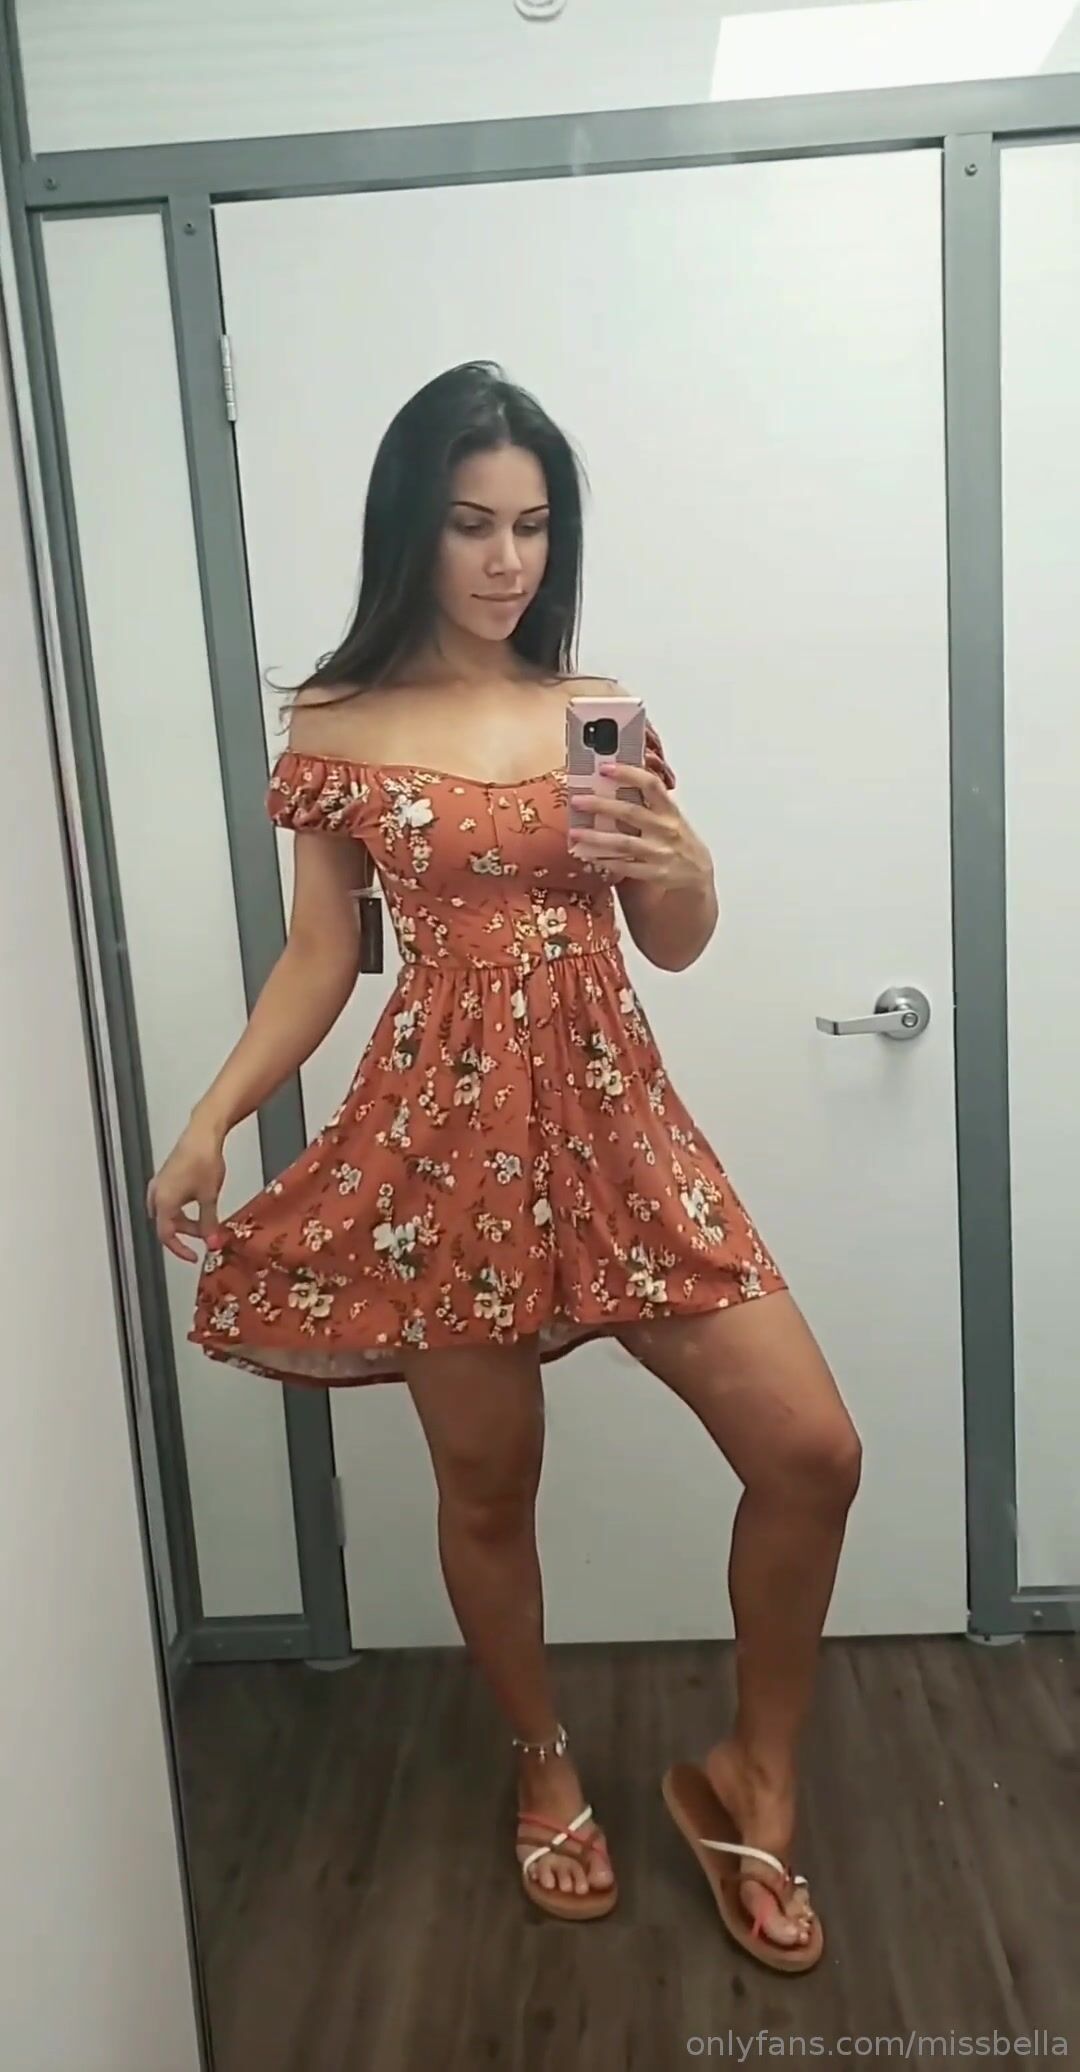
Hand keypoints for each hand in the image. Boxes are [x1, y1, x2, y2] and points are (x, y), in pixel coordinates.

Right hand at [146, 1116, 226, 1263]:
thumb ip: (209, 1224)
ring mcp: (158, 1185)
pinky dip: (182, 1209)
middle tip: (208, 1235)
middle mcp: (155, 1195)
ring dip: (186, 1221)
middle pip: (167, 1224)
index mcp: (163, 1203)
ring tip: (207, 1221)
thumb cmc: (204, 1163)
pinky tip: (198, 1205)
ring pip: (169, 1213)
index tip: (194, 1257)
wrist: (203, 1134)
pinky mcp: (165, 1177)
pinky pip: (169, 1201)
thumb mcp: (209, 1197)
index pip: (166, 1236)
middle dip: (187, 1233)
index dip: (180, 1250)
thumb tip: (213, 1245)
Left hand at [568, 760, 712, 888]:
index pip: (651, 785)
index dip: (628, 774)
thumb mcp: (670, 816)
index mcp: (669, 810)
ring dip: (596, 838)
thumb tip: (614, 782)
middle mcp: (665, 829)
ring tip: (574, 833)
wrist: (697, 873)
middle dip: (601, 805)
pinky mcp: (654, 873)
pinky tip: (588, 855)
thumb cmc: (677, 838)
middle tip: (577, 800)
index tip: (605, 768)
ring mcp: (660, 852)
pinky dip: (605, 861)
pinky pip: (625, 867)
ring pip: (624, 843)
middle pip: (630, 813)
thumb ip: (648, 802)